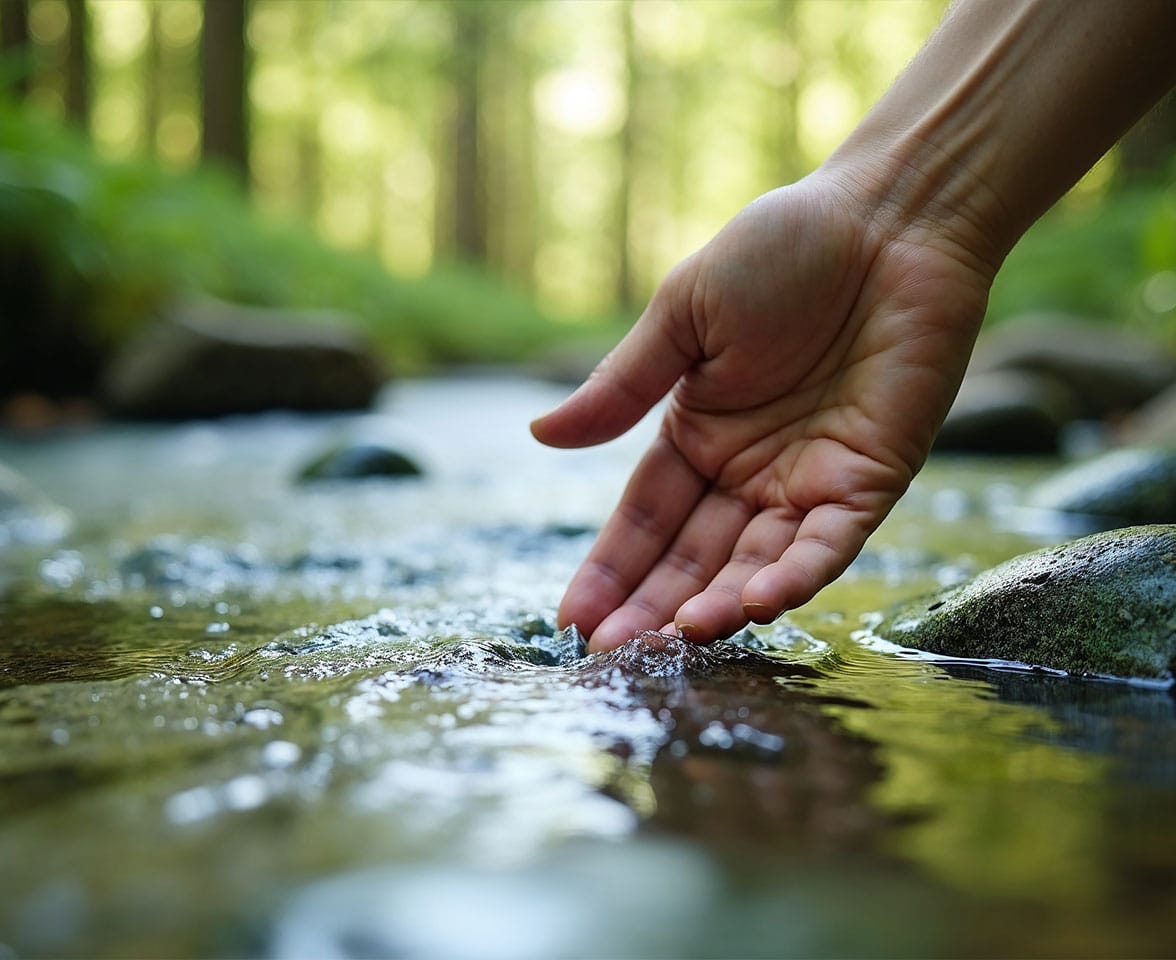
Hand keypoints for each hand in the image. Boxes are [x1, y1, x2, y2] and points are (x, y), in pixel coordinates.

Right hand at [531, 172, 993, 651]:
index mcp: (698, 432)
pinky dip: (794, 574)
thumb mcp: (683, 317)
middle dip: (653, 607)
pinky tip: (753, 602)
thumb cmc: (783, 250)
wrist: (889, 217)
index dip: (610, 570)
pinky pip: (828, 543)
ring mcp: (808, 481)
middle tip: (613, 655)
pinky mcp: (869, 480)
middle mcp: (749, 471)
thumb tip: (540, 435)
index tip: (571, 621)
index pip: (644, 518)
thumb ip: (622, 387)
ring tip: (676, 638)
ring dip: (717, 604)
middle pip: (692, 556)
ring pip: (755, 564)